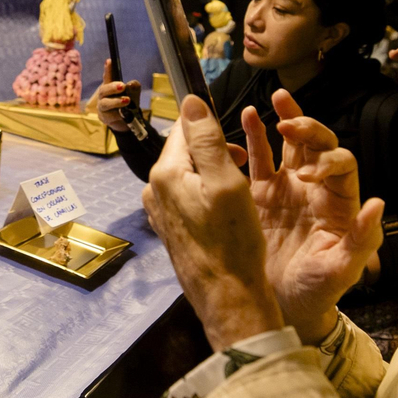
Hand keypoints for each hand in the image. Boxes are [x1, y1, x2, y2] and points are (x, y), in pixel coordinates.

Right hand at [93, 58, 141, 132]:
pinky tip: (123, 114)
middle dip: (112, 87)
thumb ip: (134, 88)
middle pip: (103, 90)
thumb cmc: (127, 105)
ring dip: (116, 101)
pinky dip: (118, 114)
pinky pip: (109, 115)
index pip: (108, 77)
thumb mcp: (134, 94)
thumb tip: (131, 84)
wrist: (126, 122)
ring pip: (105, 103)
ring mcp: (103, 107)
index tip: (109, 60)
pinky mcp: (105, 117)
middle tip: (122, 86)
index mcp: (110, 87)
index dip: (108, 69)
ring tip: (127, 100)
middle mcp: (104, 96)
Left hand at [143, 96, 283, 351]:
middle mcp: (154, 189)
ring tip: (239, 191)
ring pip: (188, 173)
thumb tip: (190, 100)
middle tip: (243, 169)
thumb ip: (207, 139)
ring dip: (213, 173)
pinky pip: (187, 196)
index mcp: (165, 173)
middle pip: (185, 150)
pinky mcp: (169, 227)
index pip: (184, 127)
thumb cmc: (233, 242)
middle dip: (215, 152)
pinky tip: (227, 211)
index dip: (212, 127)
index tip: (236, 142)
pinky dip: (207, 194)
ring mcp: (159, 210)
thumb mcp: (227, 182)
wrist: (228, 297)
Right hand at [244, 88, 385, 343]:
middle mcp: (316, 188)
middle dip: (306, 127)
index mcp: (340, 201)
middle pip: (318, 144)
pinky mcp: (260, 195)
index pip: (341, 164)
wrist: (285, 307)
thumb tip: (378, 204)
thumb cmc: (320, 290)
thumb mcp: (343, 269)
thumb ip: (362, 238)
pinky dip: (253, 137)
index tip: (308, 174)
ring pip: (289, 145)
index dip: (328, 160)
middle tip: (288, 121)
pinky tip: (244, 119)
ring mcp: (287, 189)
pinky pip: (258, 160)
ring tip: (273, 100)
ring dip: (284, 119)